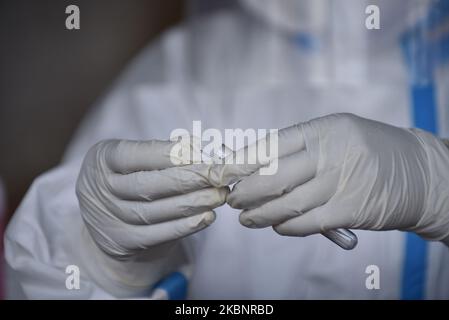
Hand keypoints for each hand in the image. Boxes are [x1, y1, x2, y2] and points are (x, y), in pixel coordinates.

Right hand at [75, 139, 226, 294]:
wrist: (107, 215)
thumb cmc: (131, 175)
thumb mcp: (137, 158)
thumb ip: (166, 151)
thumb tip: (204, 148)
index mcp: (102, 159)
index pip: (138, 154)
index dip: (172, 153)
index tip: (204, 152)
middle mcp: (100, 189)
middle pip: (148, 186)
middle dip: (189, 179)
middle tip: (218, 175)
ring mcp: (109, 218)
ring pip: (155, 212)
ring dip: (193, 203)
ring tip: (219, 194)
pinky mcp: (122, 243)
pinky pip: (157, 235)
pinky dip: (186, 226)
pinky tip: (208, 216)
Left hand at [225, 113, 448, 242]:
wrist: (417, 171)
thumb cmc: (366, 150)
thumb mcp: (333, 135)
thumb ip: (297, 150)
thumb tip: (253, 167)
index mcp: (321, 130)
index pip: (269, 146)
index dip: (240, 162)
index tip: (221, 173)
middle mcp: (329, 154)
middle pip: (272, 177)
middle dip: (244, 192)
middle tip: (233, 200)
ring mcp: (340, 182)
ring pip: (286, 203)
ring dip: (259, 214)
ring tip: (246, 218)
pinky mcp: (350, 210)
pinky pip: (306, 223)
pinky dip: (285, 227)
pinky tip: (276, 226)